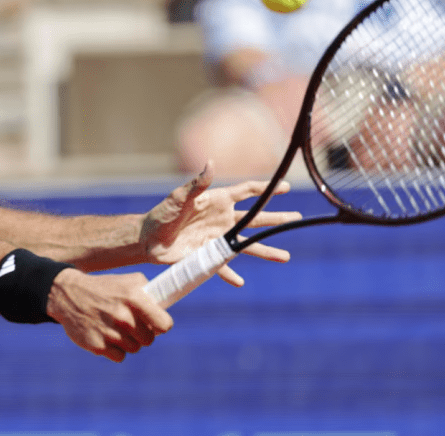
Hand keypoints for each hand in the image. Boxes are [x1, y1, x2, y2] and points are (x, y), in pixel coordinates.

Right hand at [46, 268, 172, 361]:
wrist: (69, 295)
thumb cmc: (105, 288)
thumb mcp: (129, 281)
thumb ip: (150, 293)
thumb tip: (166, 309)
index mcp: (134, 298)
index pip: (164, 324)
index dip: (162, 326)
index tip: (157, 325)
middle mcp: (123, 316)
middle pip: (149, 340)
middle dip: (143, 334)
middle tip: (132, 325)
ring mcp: (109, 332)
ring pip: (134, 349)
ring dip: (129, 341)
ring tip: (117, 328)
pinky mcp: (97, 346)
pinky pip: (119, 356)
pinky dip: (115, 350)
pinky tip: (106, 336)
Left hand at [139, 161, 300, 285]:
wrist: (147, 239)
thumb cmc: (162, 214)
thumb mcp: (179, 198)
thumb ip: (197, 184)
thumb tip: (210, 162)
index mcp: (217, 201)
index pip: (246, 192)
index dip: (266, 189)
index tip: (284, 186)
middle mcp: (222, 220)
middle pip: (255, 219)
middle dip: (275, 219)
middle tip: (297, 218)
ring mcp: (217, 239)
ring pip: (247, 246)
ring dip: (266, 251)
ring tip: (285, 257)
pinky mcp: (207, 256)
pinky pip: (223, 267)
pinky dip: (230, 274)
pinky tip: (240, 282)